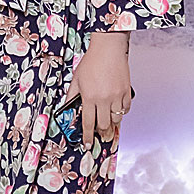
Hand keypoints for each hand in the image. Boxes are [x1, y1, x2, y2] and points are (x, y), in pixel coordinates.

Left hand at [67, 32, 131, 146]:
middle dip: (101, 132)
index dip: (88, 136)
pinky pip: (126, 109)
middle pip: (103, 125)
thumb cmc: (92, 62)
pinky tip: (117, 109)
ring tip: (108, 121)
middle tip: (99, 132)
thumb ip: (71, 96)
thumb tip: (67, 108)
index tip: (88, 144)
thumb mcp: (76, 79)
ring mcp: (117, 96)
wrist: (108, 49)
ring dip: (111, 123)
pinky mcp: (126, 91)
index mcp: (89, 97)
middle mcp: (104, 99)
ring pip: (116, 119)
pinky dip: (122, 112)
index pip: (88, 123)